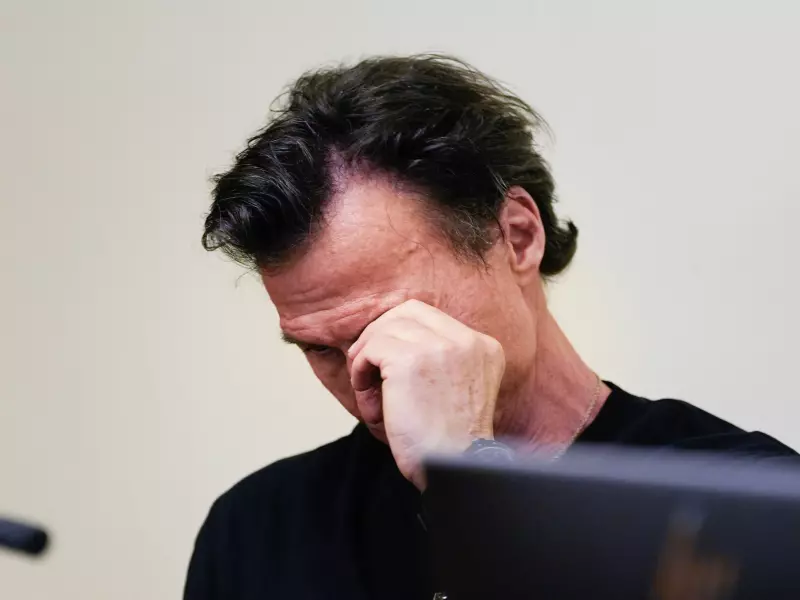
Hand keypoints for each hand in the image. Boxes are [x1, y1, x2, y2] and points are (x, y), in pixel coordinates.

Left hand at [348, 299, 504, 488]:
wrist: (455, 468)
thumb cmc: (449, 441)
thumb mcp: (458, 389)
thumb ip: (441, 360)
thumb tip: (391, 338)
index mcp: (483, 347)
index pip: (428, 315)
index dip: (398, 332)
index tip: (385, 360)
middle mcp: (466, 341)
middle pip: (405, 312)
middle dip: (379, 336)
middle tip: (368, 368)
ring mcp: (440, 347)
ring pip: (385, 329)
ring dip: (366, 357)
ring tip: (367, 389)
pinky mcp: (410, 360)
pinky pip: (371, 350)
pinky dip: (360, 372)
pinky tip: (368, 399)